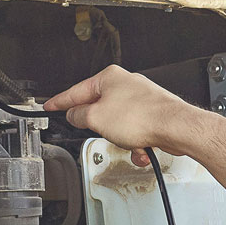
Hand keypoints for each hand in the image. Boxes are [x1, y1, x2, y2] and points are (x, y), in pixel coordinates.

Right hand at [45, 67, 189, 166]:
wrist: (175, 127)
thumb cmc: (142, 117)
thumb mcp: (96, 118)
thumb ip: (78, 116)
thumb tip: (74, 116)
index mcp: (108, 78)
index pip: (75, 91)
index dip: (60, 102)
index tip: (50, 106)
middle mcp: (125, 85)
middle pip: (98, 110)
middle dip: (101, 128)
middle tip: (101, 132)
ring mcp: (140, 100)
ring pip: (117, 126)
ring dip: (121, 139)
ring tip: (128, 140)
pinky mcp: (151, 115)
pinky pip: (133, 133)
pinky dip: (134, 143)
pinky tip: (140, 146)